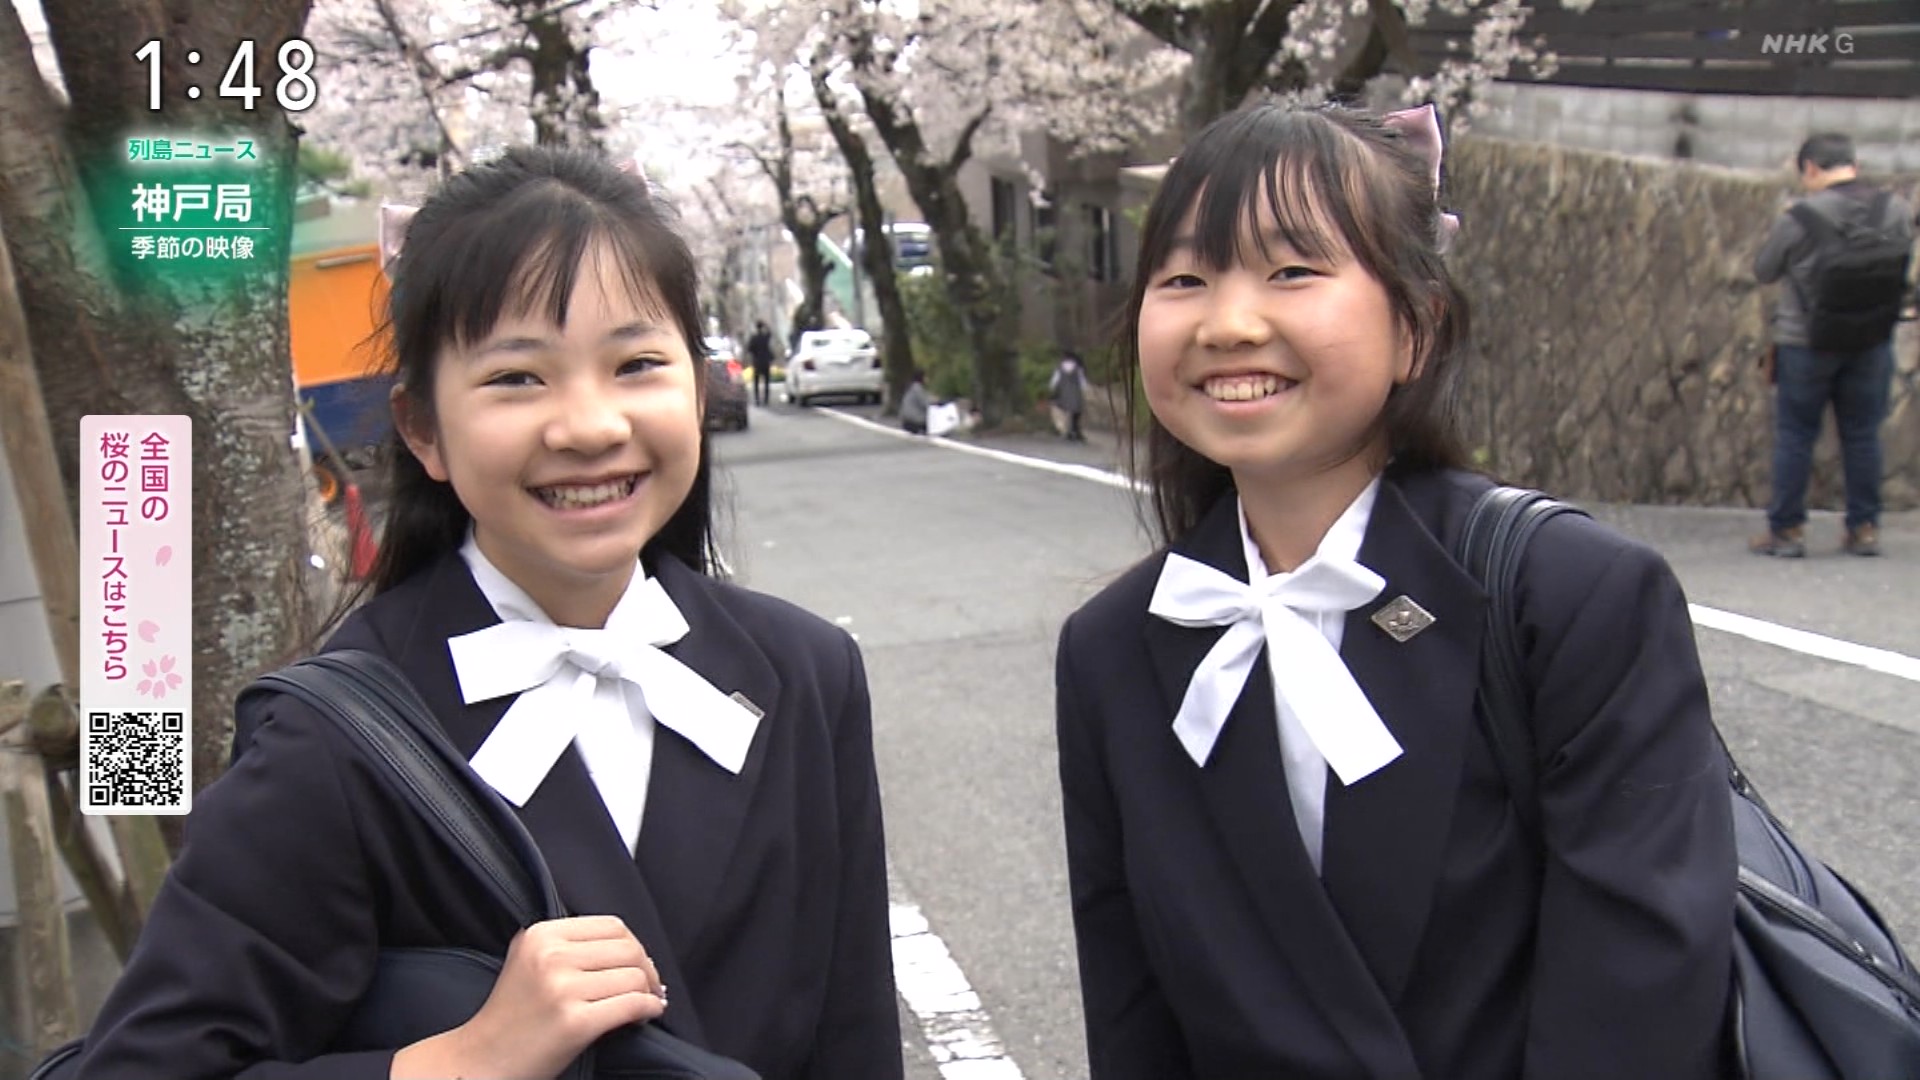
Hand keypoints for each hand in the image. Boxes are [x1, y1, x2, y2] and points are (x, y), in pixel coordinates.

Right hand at [391, 916, 665, 1079]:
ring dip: (650, 992)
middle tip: (650, 986)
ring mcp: (562, 989)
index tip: (638, 964)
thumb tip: (630, 947)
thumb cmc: (511, 1015)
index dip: (634, 945)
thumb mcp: (529, 960)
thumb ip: (568, 944)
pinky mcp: (574, 1022)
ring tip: (647, 1003)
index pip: (611, 925)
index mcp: (541, 935)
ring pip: (634, 978)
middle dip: (647, 969)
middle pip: (628, 949)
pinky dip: (649, 1009)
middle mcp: (550, 956)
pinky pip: (632, 1005)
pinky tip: (648, 1015)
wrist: (481, 1060)